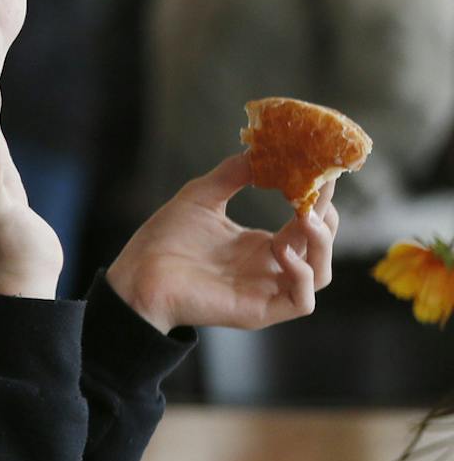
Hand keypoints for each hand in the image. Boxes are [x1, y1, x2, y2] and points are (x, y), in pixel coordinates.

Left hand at [106, 154, 336, 333]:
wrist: (136, 275)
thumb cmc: (164, 240)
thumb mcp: (201, 197)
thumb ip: (231, 174)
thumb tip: (259, 149)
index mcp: (260, 244)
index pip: (306, 222)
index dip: (317, 199)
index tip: (322, 171)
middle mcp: (269, 267)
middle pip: (319, 245)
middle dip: (325, 217)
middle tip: (318, 190)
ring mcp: (267, 291)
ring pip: (321, 273)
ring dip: (321, 244)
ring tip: (306, 216)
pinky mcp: (260, 311)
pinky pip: (302, 301)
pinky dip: (302, 275)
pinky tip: (281, 251)